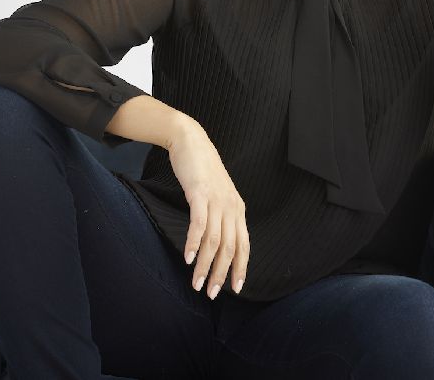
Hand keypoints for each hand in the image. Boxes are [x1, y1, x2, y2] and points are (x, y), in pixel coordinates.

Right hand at [166, 124, 249, 298]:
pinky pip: (199, 224)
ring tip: (197, 283)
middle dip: (221, 274)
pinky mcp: (200, 194)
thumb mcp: (217, 195)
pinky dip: (195, 243)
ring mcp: (217, 200)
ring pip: (215, 241)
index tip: (235, 289)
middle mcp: (231, 207)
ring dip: (206, 266)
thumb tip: (218, 241)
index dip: (240, 268)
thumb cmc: (202, 170)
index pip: (244, 246)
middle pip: (230, 248)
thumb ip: (220, 215)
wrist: (191, 141)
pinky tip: (189, 258)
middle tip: (211, 293)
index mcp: (237, 209)